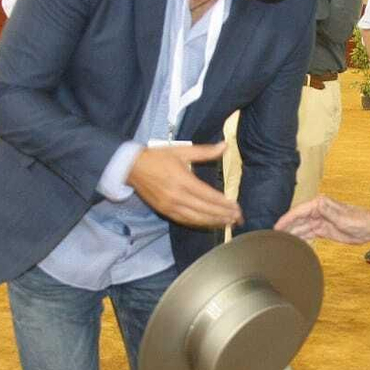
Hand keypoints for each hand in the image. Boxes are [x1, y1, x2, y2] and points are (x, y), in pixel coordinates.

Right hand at [127, 142, 242, 228]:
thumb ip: (205, 151)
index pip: (209, 196)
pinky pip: (185, 221)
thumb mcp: (182, 151)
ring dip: (214, 222)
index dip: (224, 204)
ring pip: (196, 218)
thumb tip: (225, 146)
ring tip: (228, 223)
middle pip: (205, 210)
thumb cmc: (157, 157)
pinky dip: (199, 224)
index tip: (237, 207)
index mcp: (183, 180)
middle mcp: (177, 196)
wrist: (132, 167)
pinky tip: (209, 224)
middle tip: (237, 218)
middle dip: (223, 215)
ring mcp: (170, 206)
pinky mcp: (165, 211)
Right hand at [276, 195, 369, 243]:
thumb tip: (316, 203)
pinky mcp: (323, 229)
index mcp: (320, 204)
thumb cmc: (358, 221)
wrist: (369, 229)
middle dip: (286, 227)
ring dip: (291, 233)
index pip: (298, 211)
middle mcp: (318, 210)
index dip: (286, 219)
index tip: (276, 227)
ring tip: (280, 241)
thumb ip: (328, 211)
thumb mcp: (342, 217)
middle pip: (297, 219)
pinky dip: (300, 237)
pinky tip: (293, 242)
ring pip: (301, 227)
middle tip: (274, 237)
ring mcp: (319, 220)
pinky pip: (307, 233)